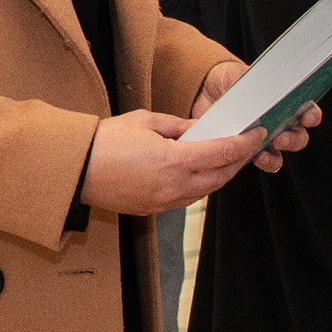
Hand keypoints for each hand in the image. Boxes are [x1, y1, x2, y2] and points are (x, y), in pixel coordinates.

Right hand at [79, 111, 263, 213]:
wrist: (75, 169)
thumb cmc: (105, 140)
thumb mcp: (146, 121)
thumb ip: (178, 126)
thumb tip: (199, 129)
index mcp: (174, 161)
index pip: (221, 153)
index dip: (243, 144)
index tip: (256, 134)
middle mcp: (174, 186)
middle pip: (219, 177)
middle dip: (237, 162)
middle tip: (246, 147)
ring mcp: (164, 202)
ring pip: (205, 191)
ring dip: (219, 176)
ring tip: (226, 159)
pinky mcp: (152, 209)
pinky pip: (186, 199)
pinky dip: (199, 186)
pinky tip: (199, 173)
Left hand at [191, 61, 318, 171]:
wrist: (203, 92)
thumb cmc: (228, 80)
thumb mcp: (237, 75)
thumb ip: (248, 81)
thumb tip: (256, 93)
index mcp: (282, 101)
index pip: (306, 110)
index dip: (311, 115)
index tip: (307, 117)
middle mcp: (277, 123)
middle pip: (297, 137)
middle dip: (293, 140)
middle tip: (280, 138)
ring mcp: (262, 139)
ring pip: (279, 154)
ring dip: (275, 157)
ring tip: (263, 155)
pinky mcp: (245, 151)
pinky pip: (259, 162)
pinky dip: (258, 163)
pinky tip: (251, 158)